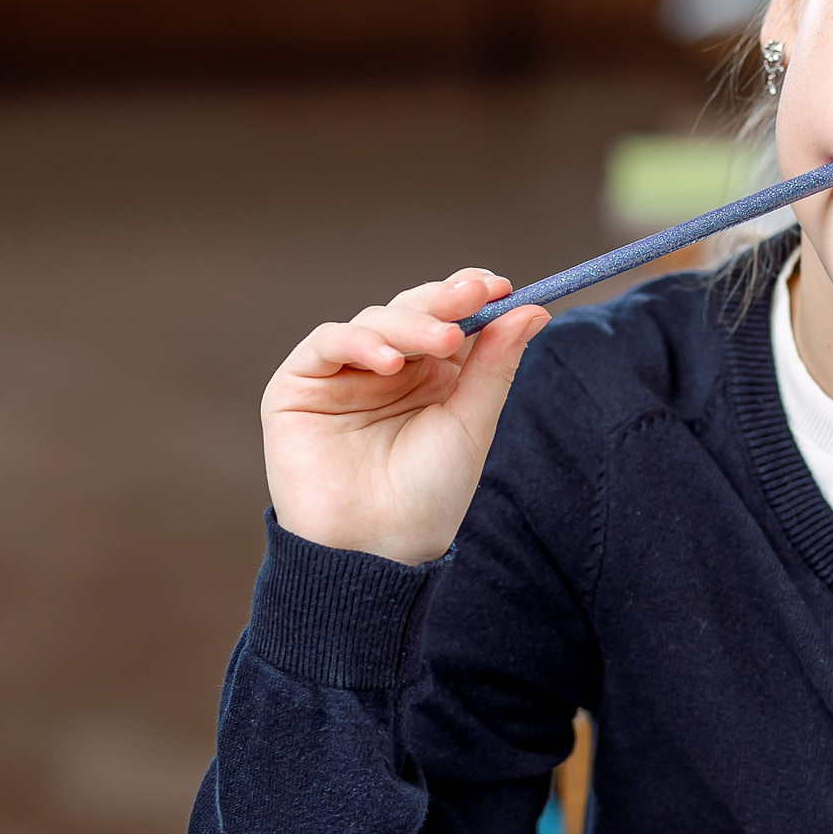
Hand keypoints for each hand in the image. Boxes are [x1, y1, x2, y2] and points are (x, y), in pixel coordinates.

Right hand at [261, 270, 548, 563]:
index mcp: (431, 375)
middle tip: (475, 294)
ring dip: (411, 323)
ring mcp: (343, 373)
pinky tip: (390, 361)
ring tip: (443, 340)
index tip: (498, 285)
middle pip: (413, 311)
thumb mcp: (471, 424)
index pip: (448, 316)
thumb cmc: (428, 495)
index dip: (469, 294)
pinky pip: (329, 343)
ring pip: (375, 321)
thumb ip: (494, 365)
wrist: (375, 548)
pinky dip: (360, 342)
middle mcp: (387, 368)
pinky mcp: (300, 384)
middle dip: (444, 299)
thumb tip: (532, 310)